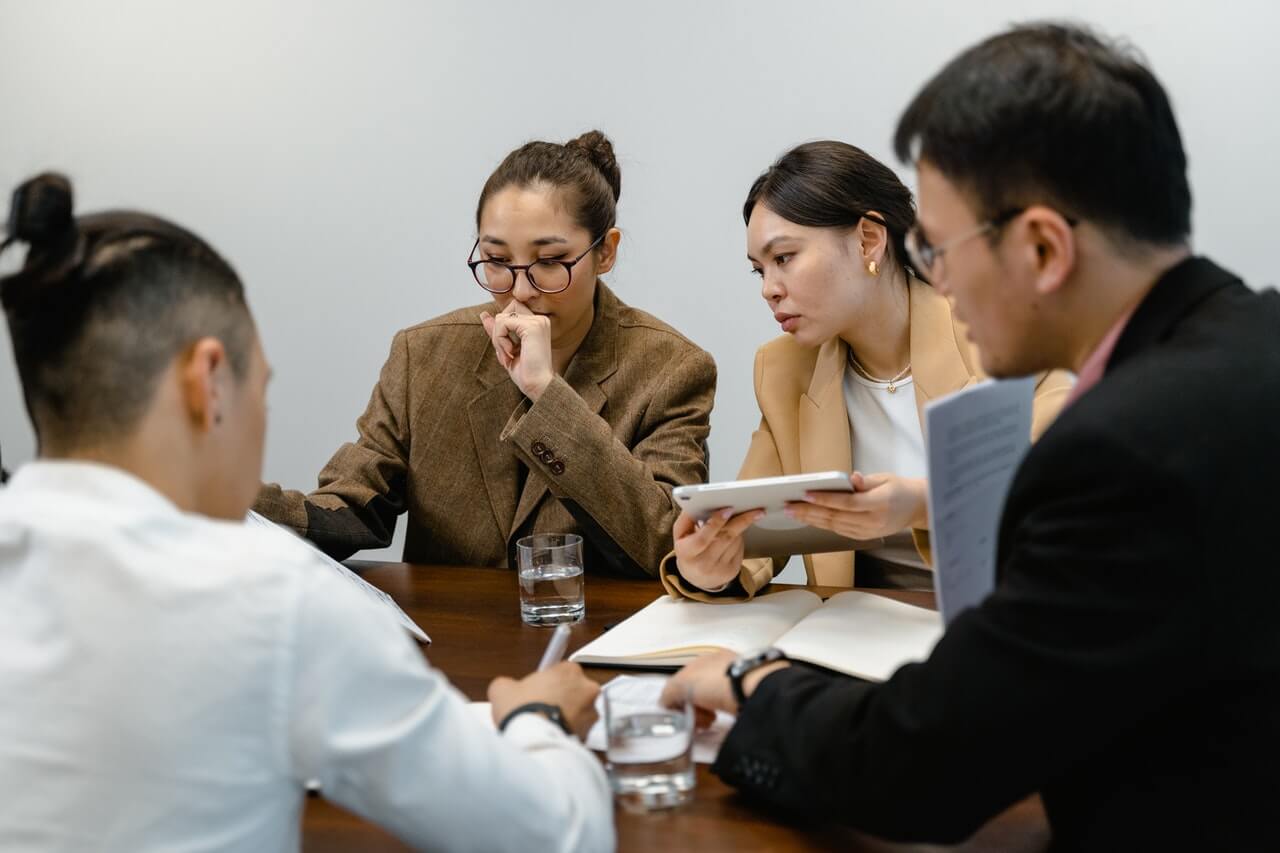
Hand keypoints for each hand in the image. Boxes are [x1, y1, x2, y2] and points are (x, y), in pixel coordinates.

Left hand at [479, 300, 554, 400]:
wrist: (538, 386)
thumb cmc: (526, 373)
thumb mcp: (506, 348)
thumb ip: (497, 331)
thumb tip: (484, 315)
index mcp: (537, 324)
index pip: (512, 310)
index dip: (502, 326)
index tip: (505, 347)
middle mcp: (540, 320)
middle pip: (507, 309)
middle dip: (498, 329)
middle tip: (505, 351)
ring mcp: (537, 322)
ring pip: (502, 317)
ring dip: (498, 338)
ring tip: (508, 355)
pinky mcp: (532, 327)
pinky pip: (503, 323)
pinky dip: (500, 339)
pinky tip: (510, 353)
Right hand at [488, 661, 599, 739]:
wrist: (534, 742)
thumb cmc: (524, 713)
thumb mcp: (502, 689)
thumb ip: (507, 683)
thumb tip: (504, 688)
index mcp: (569, 670)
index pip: (560, 670)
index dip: (546, 681)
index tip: (538, 689)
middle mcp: (586, 689)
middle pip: (573, 690)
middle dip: (558, 698)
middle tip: (539, 708)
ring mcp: (591, 712)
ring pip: (579, 712)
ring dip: (565, 716)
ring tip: (544, 724)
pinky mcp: (590, 734)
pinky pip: (580, 731)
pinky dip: (568, 733)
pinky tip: (551, 735)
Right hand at [660, 650, 789, 715]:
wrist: (756, 690)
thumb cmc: (718, 681)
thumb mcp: (683, 684)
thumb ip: (669, 692)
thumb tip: (666, 703)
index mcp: (708, 658)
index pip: (687, 678)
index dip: (679, 697)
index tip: (678, 711)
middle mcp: (725, 667)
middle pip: (701, 691)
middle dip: (693, 708)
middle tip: (694, 719)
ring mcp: (741, 681)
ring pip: (715, 702)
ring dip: (706, 714)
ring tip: (709, 722)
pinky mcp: (753, 697)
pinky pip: (731, 710)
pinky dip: (723, 718)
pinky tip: (723, 723)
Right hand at [672, 507, 764, 591]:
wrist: (696, 578)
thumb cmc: (688, 551)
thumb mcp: (680, 534)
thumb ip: (687, 517)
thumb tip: (699, 502)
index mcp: (687, 553)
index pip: (702, 538)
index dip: (716, 522)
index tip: (728, 509)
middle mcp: (703, 564)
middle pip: (725, 538)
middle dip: (741, 521)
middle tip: (756, 510)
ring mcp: (719, 570)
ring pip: (735, 542)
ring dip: (739, 527)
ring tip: (739, 519)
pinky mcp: (732, 572)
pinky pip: (740, 549)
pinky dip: (740, 538)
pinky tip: (735, 534)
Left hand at [785, 472, 927, 540]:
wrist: (916, 508)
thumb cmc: (900, 489)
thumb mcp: (885, 478)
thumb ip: (865, 481)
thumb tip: (850, 478)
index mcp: (880, 504)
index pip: (847, 503)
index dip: (825, 500)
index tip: (806, 494)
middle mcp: (873, 522)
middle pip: (835, 517)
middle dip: (809, 512)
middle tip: (788, 505)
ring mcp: (868, 532)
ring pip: (834, 526)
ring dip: (811, 519)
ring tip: (792, 512)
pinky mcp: (863, 536)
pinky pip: (839, 530)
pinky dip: (822, 524)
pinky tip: (809, 518)